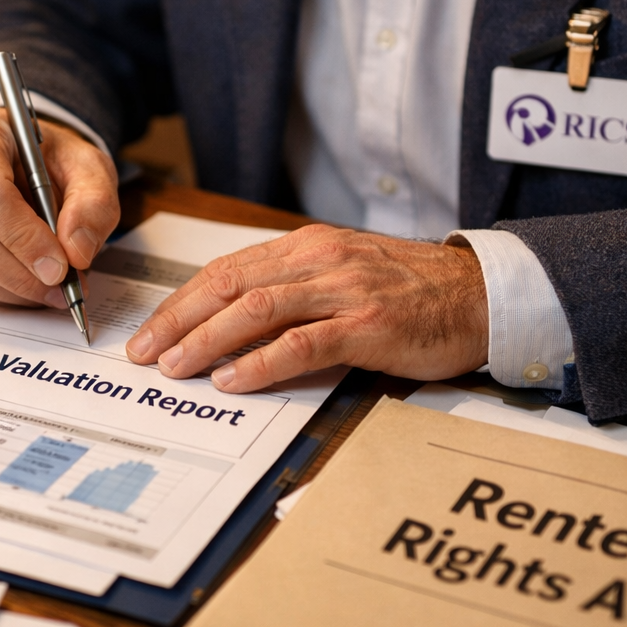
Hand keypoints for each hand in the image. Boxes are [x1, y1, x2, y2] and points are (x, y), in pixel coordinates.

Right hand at [0, 107, 119, 306]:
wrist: (12, 154)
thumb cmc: (43, 156)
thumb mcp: (85, 164)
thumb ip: (93, 202)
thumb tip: (77, 251)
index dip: (24, 238)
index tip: (60, 265)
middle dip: (22, 274)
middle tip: (63, 286)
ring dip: (13, 288)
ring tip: (50, 287)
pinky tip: (24, 281)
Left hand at [125, 224, 488, 391]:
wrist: (481, 294)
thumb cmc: (412, 292)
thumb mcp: (344, 276)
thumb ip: (295, 291)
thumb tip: (233, 324)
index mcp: (308, 246)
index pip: (227, 270)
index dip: (181, 302)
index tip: (150, 331)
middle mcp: (320, 260)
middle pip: (228, 285)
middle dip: (178, 320)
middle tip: (144, 353)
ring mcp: (344, 291)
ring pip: (256, 310)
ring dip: (207, 341)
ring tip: (177, 368)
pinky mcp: (369, 325)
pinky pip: (302, 343)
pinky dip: (261, 362)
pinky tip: (234, 380)